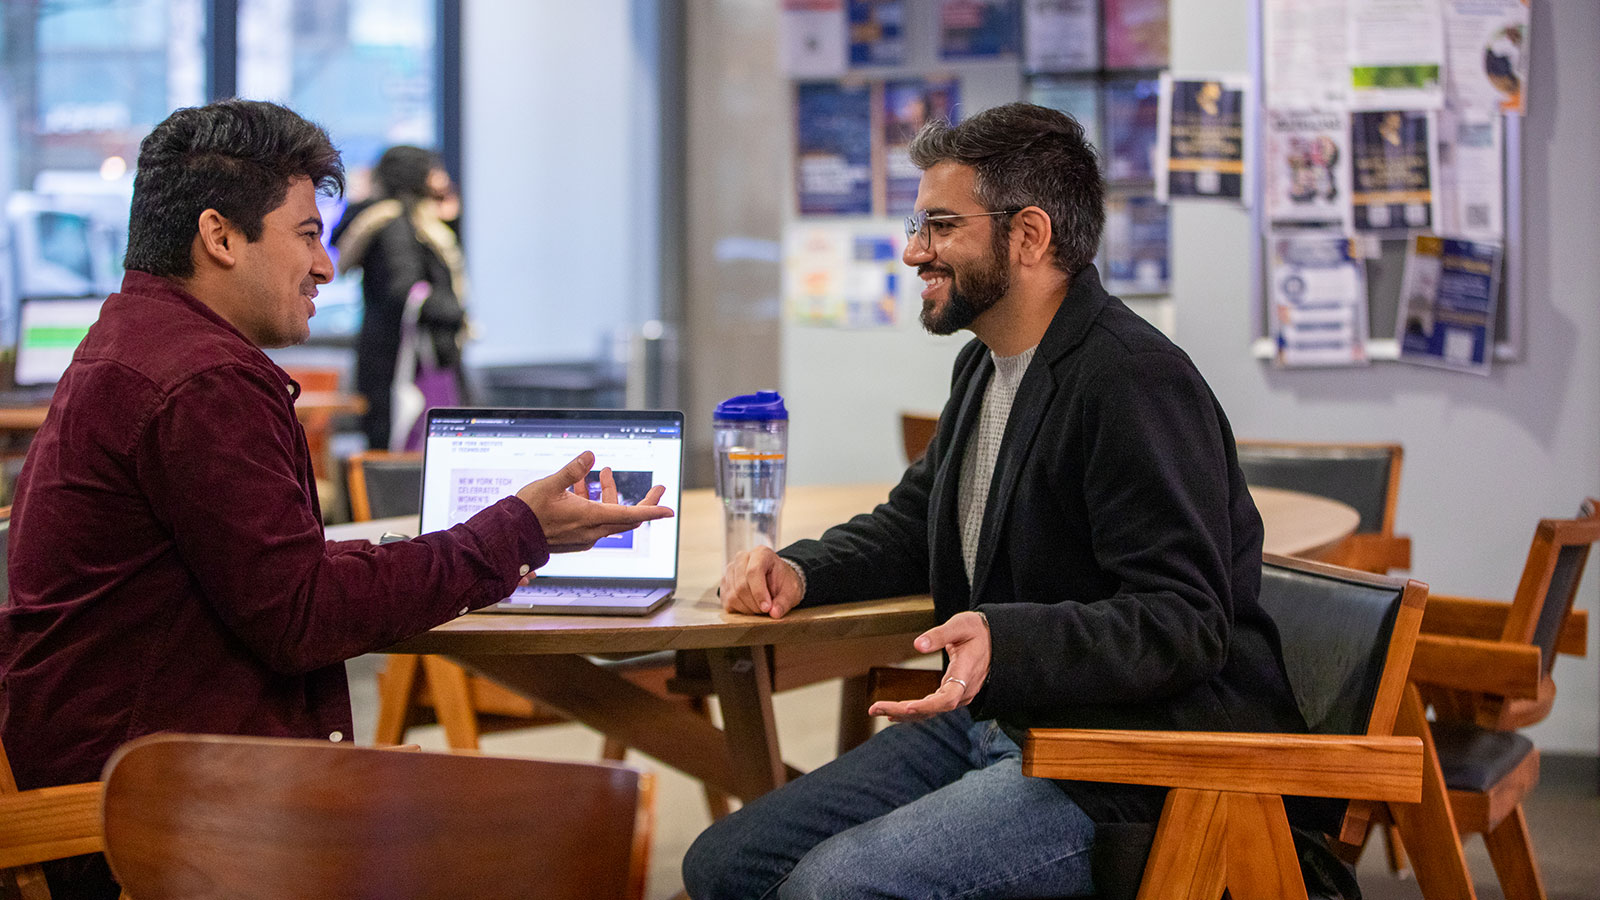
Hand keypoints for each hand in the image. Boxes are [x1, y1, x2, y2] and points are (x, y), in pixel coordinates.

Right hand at [515, 451, 671, 552]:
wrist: (510, 537)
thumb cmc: (528, 512)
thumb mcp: (550, 484)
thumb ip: (572, 470)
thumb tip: (590, 455)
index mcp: (590, 518)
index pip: (631, 515)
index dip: (652, 510)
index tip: (669, 509)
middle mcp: (591, 531)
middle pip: (628, 517)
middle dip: (643, 501)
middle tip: (657, 488)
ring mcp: (584, 536)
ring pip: (609, 515)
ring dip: (609, 494)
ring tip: (603, 472)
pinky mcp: (576, 538)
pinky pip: (595, 519)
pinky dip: (595, 502)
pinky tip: (582, 486)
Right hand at [720, 546, 802, 618]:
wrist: (776, 581)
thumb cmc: (784, 583)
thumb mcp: (792, 592)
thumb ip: (784, 602)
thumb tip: (774, 613)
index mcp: (761, 554)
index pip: (753, 571)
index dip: (759, 592)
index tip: (767, 608)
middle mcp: (742, 558)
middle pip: (741, 586)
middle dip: (754, 604)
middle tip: (766, 611)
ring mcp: (730, 570)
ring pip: (733, 595)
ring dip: (748, 608)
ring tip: (760, 609)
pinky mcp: (724, 583)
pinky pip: (728, 601)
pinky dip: (740, 610)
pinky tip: (751, 607)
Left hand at [868, 611, 990, 722]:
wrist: (995, 640)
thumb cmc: (977, 630)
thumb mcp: (960, 625)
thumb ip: (939, 635)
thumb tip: (917, 645)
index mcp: (966, 673)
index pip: (948, 697)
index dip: (928, 705)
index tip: (907, 706)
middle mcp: (963, 690)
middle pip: (933, 708)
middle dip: (903, 710)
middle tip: (875, 708)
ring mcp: (959, 695)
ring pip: (931, 711)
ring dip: (904, 713)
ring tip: (877, 710)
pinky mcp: (953, 695)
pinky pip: (932, 707)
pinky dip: (912, 711)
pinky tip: (893, 712)